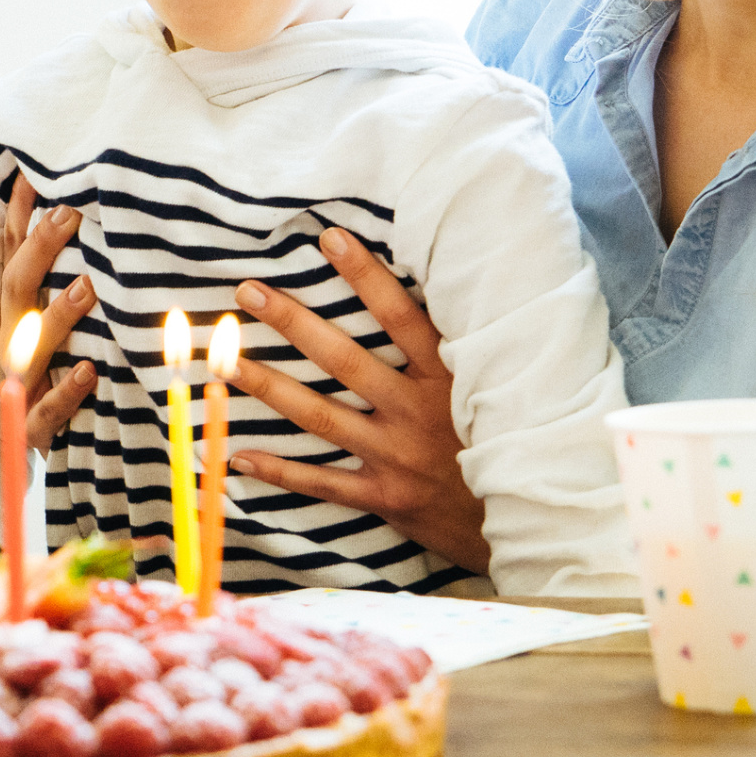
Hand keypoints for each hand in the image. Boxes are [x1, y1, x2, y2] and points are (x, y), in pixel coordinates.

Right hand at [0, 174, 100, 454]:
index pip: (12, 254)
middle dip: (42, 248)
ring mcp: (21, 383)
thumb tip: (88, 213)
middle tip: (72, 212)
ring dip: (58, 314)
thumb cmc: (55, 374)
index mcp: (15, 313)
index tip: (37, 174)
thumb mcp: (58, 325)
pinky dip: (68, 391)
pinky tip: (90, 372)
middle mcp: (12, 342)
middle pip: (18, 287)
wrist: (26, 449)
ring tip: (88, 285)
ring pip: (30, 345)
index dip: (21, 215)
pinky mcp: (36, 427)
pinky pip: (47, 410)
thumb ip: (67, 276)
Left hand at [228, 228, 488, 576]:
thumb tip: (475, 287)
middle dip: (293, 322)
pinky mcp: (386, 496)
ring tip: (225, 362)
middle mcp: (416, 412)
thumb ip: (481, 345)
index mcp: (451, 377)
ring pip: (320, 416)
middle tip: (249, 292)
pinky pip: (323, 483)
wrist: (530, 519)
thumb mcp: (512, 386)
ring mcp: (396, 456)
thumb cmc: (521, 440)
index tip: (329, 237)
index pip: (401, 315)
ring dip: (270, 387)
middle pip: (344, 359)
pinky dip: (280, 471)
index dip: (365, 275)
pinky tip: (239, 453)